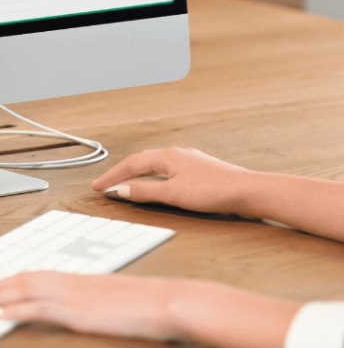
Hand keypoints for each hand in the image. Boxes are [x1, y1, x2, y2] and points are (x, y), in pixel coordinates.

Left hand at [0, 272, 298, 347]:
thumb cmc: (153, 303)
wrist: (169, 301)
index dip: (15, 279)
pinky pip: (37, 309)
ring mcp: (74, 295)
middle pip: (26, 278)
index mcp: (83, 278)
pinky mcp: (76, 312)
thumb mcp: (121, 300)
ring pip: (25, 290)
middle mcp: (73, 282)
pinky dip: (14, 310)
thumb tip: (94, 309)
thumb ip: (102, 301)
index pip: (41, 274)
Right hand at [91, 147, 255, 215]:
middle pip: (142, 161)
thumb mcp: (173, 194)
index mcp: (167, 156)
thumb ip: (145, 192)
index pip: (131, 164)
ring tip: (128, 186)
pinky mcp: (201, 170)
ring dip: (139, 175)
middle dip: (123, 173)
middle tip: (108, 185)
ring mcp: (190, 161)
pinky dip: (156, 178)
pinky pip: (170, 171)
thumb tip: (122, 190)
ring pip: (157, 165)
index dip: (113, 176)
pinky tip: (160, 186)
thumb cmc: (214, 191)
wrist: (249, 191)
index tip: (98, 186)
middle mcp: (177, 153)